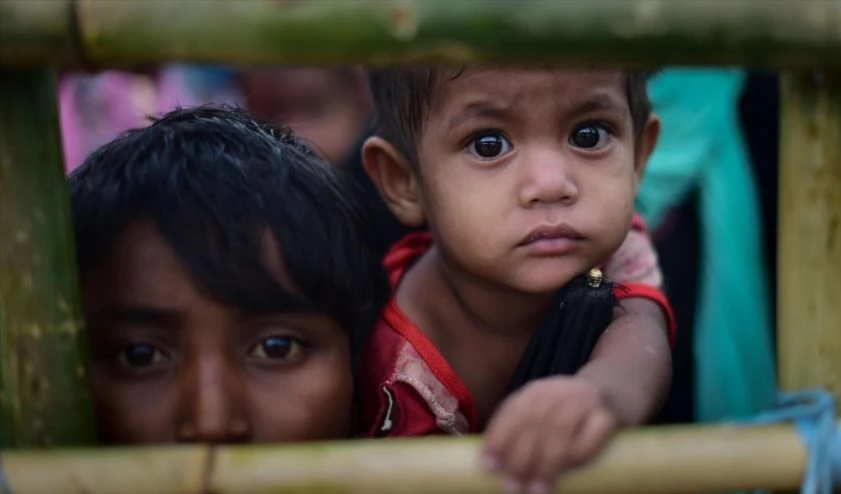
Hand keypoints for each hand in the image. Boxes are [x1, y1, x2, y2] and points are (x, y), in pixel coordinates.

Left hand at [481, 376, 617, 493]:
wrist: (618, 389)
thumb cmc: (573, 413)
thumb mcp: (545, 413)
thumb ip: (524, 431)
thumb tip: (493, 467)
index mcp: (536, 391)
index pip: (512, 411)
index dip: (498, 438)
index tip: (488, 467)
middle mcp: (558, 390)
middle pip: (534, 421)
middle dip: (519, 457)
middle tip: (512, 486)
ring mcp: (585, 399)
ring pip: (560, 427)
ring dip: (546, 462)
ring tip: (537, 489)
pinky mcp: (610, 413)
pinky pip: (593, 434)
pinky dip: (580, 453)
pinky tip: (570, 470)